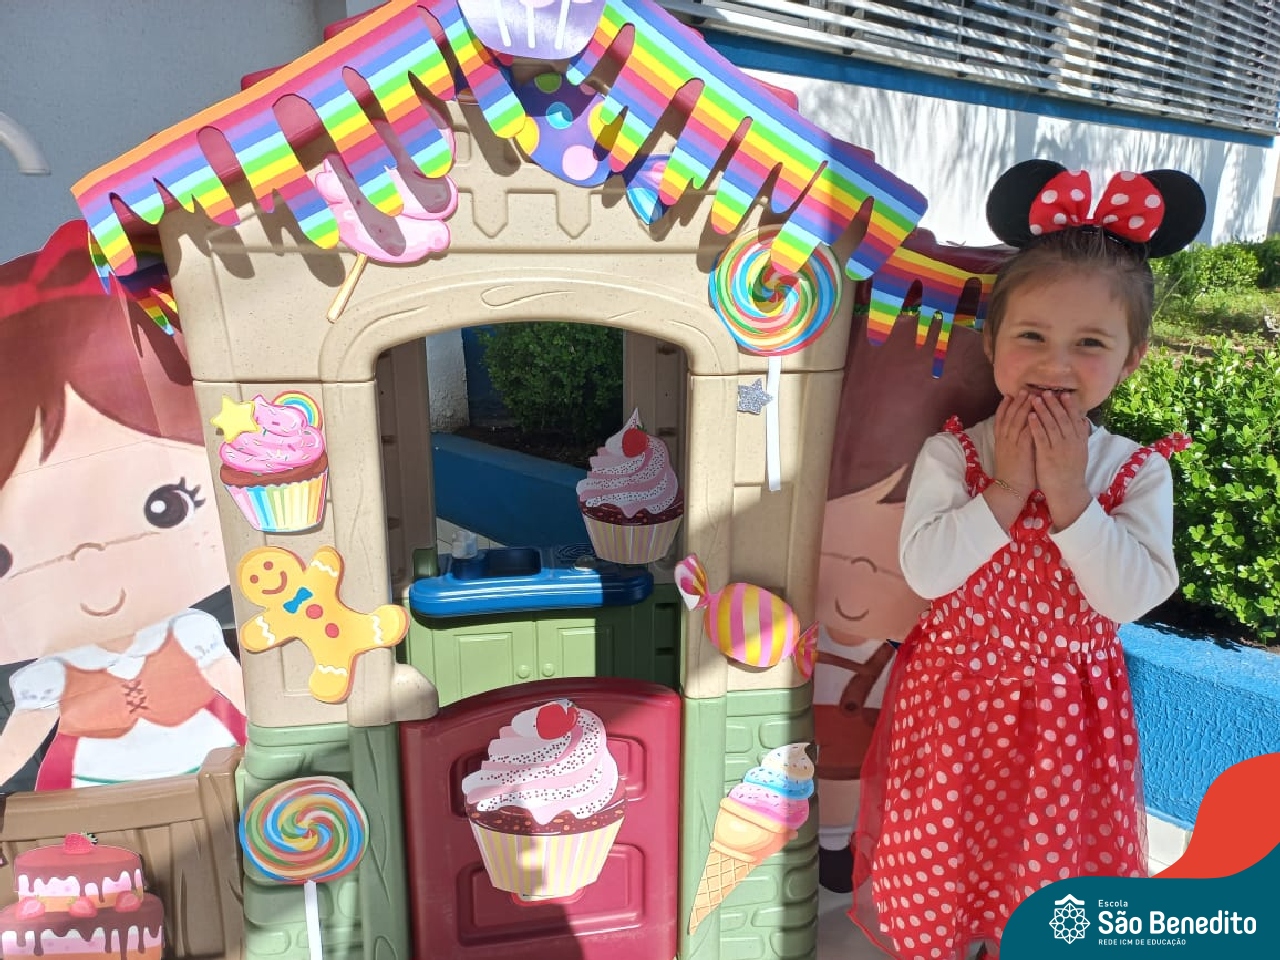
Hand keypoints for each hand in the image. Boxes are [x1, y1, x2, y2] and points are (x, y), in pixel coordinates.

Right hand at [991, 390, 1036, 496]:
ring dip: (1024, 407)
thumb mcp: (1010, 456)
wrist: (1009, 490)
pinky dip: (1031, 421)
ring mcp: (1012, 444)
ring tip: (1031, 395)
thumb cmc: (1013, 475)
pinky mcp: (1022, 450)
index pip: (1000, 420)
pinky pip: (1026, 432)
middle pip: (1009, 417)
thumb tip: (1023, 433)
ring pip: (1017, 421)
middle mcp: (1004, 440)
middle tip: (1023, 390)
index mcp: (1001, 442)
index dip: (1005, 407)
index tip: (1009, 396)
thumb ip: (1015, 444)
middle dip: (1016, 402)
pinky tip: (1037, 413)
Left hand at [1028, 391, 1091, 528]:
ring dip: (1042, 410)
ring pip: (1051, 424)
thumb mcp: (1081, 452)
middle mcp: (1071, 442)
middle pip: (1062, 418)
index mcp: (1079, 440)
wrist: (1068, 491)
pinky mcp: (1047, 455)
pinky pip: (1041, 437)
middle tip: (1046, 391)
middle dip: (1053, 403)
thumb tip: (1084, 420)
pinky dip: (1036, 425)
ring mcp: (1059, 448)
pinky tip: (1030, 416)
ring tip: (1034, 398)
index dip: (1069, 405)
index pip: (1075, 418)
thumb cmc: (1072, 472)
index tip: (1064, 394)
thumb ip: (1081, 436)